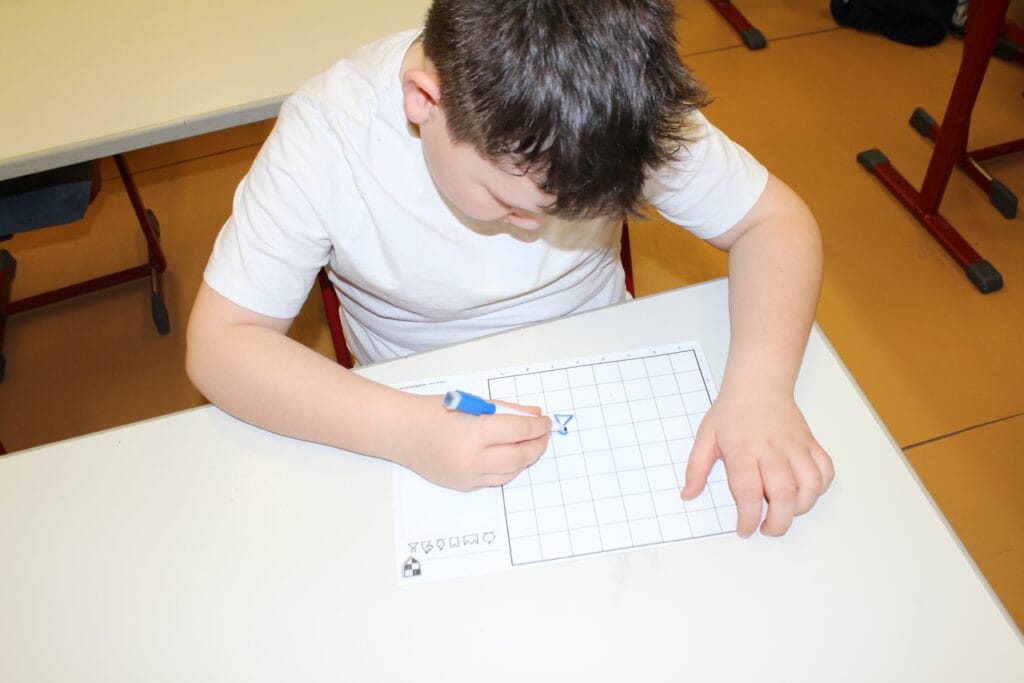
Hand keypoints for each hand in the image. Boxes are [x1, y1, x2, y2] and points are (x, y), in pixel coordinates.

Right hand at [409, 395, 550, 490]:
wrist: (402, 431)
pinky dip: (508, 469)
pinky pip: (495, 481)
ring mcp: (468, 476)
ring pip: (511, 472)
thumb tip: (534, 416)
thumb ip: (506, 410)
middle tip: (543, 434)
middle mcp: (472, 459)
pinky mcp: (464, 486)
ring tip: (530, 444)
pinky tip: (511, 456)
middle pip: (520, 456)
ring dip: (525, 459)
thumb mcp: (474, 403)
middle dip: (537, 445)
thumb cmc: (434, 411)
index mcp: (474, 433)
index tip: (545, 422)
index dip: (537, 426)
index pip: (518, 430)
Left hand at [681, 390, 833, 536]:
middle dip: (778, 522)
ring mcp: (795, 447)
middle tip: (767, 528)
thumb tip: (688, 494)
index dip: (748, 518)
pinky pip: (825, 471)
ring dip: (800, 508)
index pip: (748, 492)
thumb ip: (696, 469)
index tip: (744, 529)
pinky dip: (820, 488)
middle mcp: (772, 450)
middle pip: (783, 495)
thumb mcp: (705, 437)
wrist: (759, 383)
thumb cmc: (732, 411)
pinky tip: (803, 493)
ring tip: (785, 513)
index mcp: (743, 451)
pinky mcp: (811, 444)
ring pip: (810, 486)